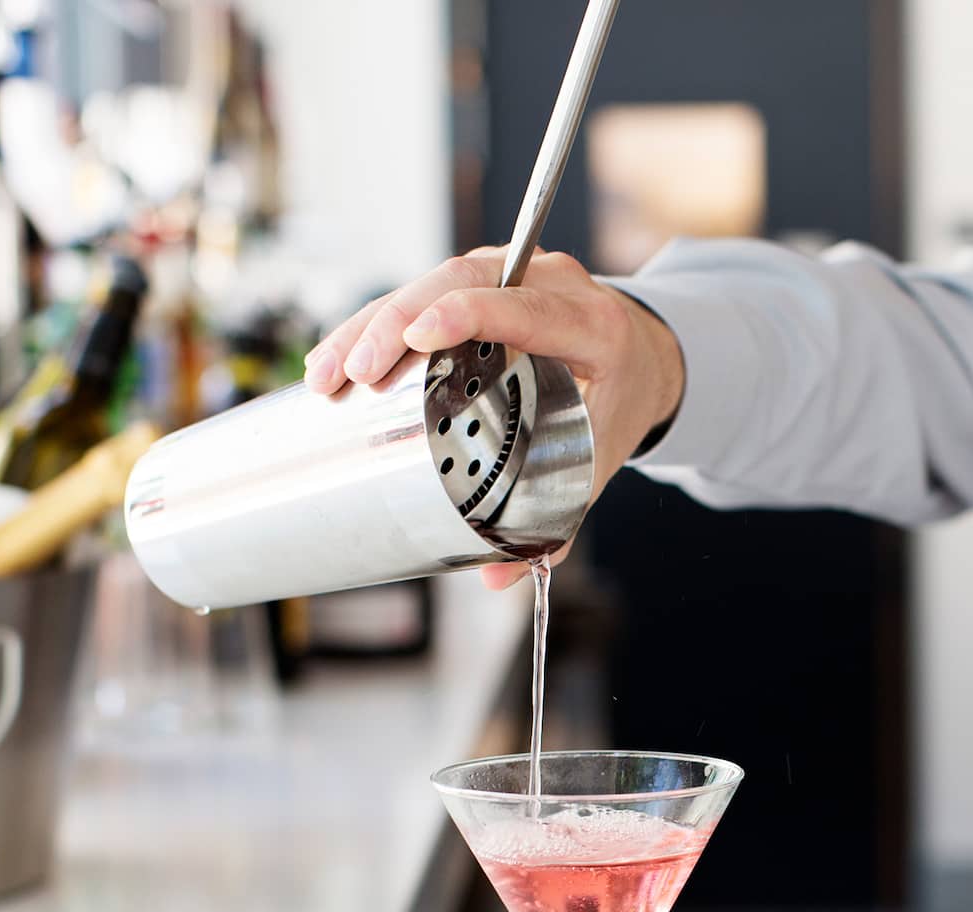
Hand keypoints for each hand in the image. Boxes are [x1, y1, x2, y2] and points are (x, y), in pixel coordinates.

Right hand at [304, 248, 686, 588]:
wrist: (644, 354)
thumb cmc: (619, 401)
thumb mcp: (601, 456)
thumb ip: (558, 519)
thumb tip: (501, 579)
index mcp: (590, 324)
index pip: (523, 306)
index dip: (468, 314)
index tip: (418, 337)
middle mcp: (551, 282)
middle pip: (465, 281)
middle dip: (398, 322)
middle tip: (356, 371)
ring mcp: (513, 271)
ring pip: (434, 277)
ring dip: (373, 322)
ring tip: (328, 373)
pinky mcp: (483, 275)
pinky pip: (426, 287)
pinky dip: (379, 321)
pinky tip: (341, 358)